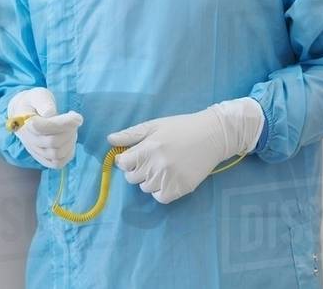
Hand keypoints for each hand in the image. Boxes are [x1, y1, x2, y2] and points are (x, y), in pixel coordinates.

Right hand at [8, 87, 82, 168]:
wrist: (26, 112)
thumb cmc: (35, 102)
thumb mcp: (39, 95)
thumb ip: (44, 102)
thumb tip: (51, 113)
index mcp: (25, 122)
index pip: (44, 127)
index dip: (64, 123)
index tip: (76, 116)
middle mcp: (29, 139)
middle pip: (53, 142)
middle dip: (69, 131)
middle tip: (75, 120)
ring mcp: (35, 150)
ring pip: (56, 154)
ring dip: (70, 141)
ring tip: (72, 129)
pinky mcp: (42, 157)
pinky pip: (56, 163)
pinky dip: (68, 154)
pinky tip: (71, 140)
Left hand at [107, 97, 263, 203]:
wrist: (212, 135)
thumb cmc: (181, 127)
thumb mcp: (154, 125)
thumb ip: (130, 134)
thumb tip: (109, 139)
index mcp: (149, 147)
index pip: (123, 164)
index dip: (126, 160)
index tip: (135, 156)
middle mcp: (157, 165)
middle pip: (132, 178)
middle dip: (137, 170)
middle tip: (151, 160)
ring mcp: (170, 178)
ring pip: (145, 188)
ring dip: (149, 180)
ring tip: (161, 167)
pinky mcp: (182, 188)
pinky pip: (160, 197)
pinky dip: (160, 190)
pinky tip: (168, 178)